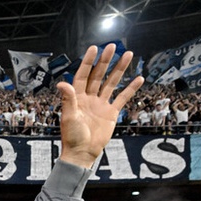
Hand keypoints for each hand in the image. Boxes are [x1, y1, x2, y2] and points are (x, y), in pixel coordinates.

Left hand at [56, 44, 143, 167]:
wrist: (82, 153)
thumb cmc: (72, 137)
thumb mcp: (69, 117)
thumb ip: (68, 99)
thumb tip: (62, 83)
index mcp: (77, 97)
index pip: (83, 75)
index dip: (88, 62)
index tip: (94, 48)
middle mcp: (89, 98)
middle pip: (98, 75)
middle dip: (105, 61)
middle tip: (112, 46)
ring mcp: (100, 104)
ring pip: (111, 83)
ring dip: (119, 69)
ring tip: (128, 54)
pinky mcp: (111, 113)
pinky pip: (122, 98)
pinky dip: (130, 89)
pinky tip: (138, 78)